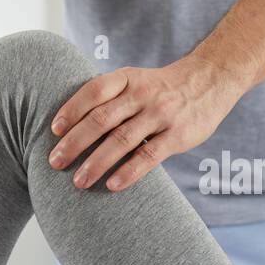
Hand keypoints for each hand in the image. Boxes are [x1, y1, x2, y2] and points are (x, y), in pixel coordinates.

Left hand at [47, 55, 246, 190]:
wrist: (211, 80)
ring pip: (122, 140)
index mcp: (128, 79)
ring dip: (96, 162)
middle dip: (75, 142)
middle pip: (102, 119)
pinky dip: (129, 171)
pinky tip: (112, 184)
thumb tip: (73, 125)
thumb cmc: (163, 87)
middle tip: (55, 162)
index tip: (54, 130)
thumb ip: (111, 97)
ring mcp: (161, 115)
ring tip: (79, 181)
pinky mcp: (178, 135)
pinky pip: (149, 156)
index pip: (93, 92)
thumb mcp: (137, 80)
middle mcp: (142, 95)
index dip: (71, 110)